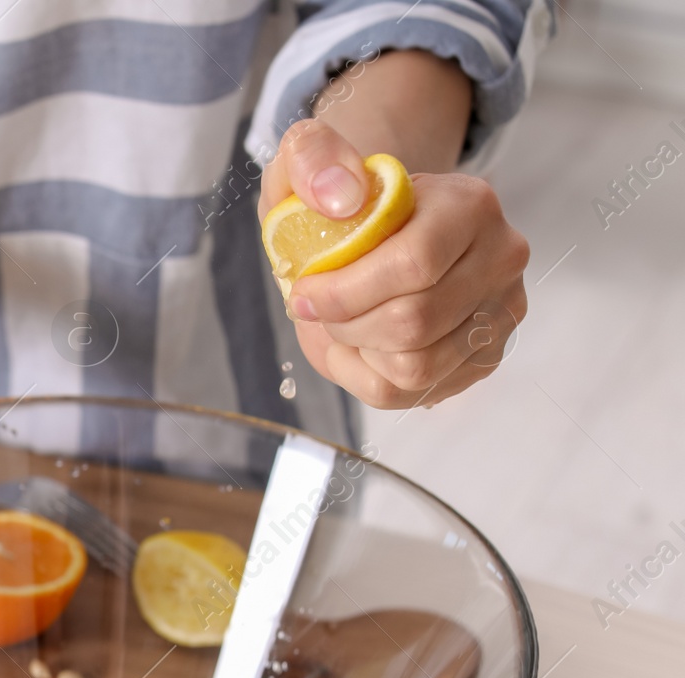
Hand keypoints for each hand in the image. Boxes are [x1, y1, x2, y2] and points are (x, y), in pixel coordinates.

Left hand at [259, 119, 528, 408]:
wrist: (373, 228)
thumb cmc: (341, 201)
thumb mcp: (312, 160)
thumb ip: (314, 157)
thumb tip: (339, 198)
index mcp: (470, 204)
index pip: (413, 265)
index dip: (344, 292)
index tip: (302, 293)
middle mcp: (502, 258)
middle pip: (413, 323)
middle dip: (345, 325)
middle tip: (317, 311)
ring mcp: (502, 312)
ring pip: (416, 368)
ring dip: (358, 354)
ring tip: (341, 325)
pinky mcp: (487, 356)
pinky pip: (417, 392)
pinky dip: (370, 377)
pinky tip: (360, 346)